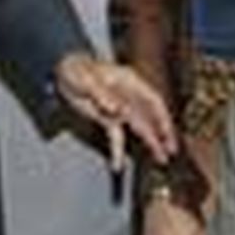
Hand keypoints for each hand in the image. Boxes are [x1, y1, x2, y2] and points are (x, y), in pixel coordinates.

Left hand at [56, 52, 176, 168]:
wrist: (62, 72)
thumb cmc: (77, 69)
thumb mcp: (87, 79)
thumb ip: (103, 95)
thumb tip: (119, 110)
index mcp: (129, 82)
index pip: (152, 100)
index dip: (162, 116)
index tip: (167, 131)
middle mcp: (129, 96)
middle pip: (150, 116)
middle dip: (162, 133)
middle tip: (171, 150)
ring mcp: (120, 109)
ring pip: (139, 128)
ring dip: (150, 143)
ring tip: (161, 159)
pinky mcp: (108, 119)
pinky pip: (116, 137)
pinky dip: (117, 151)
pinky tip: (118, 164)